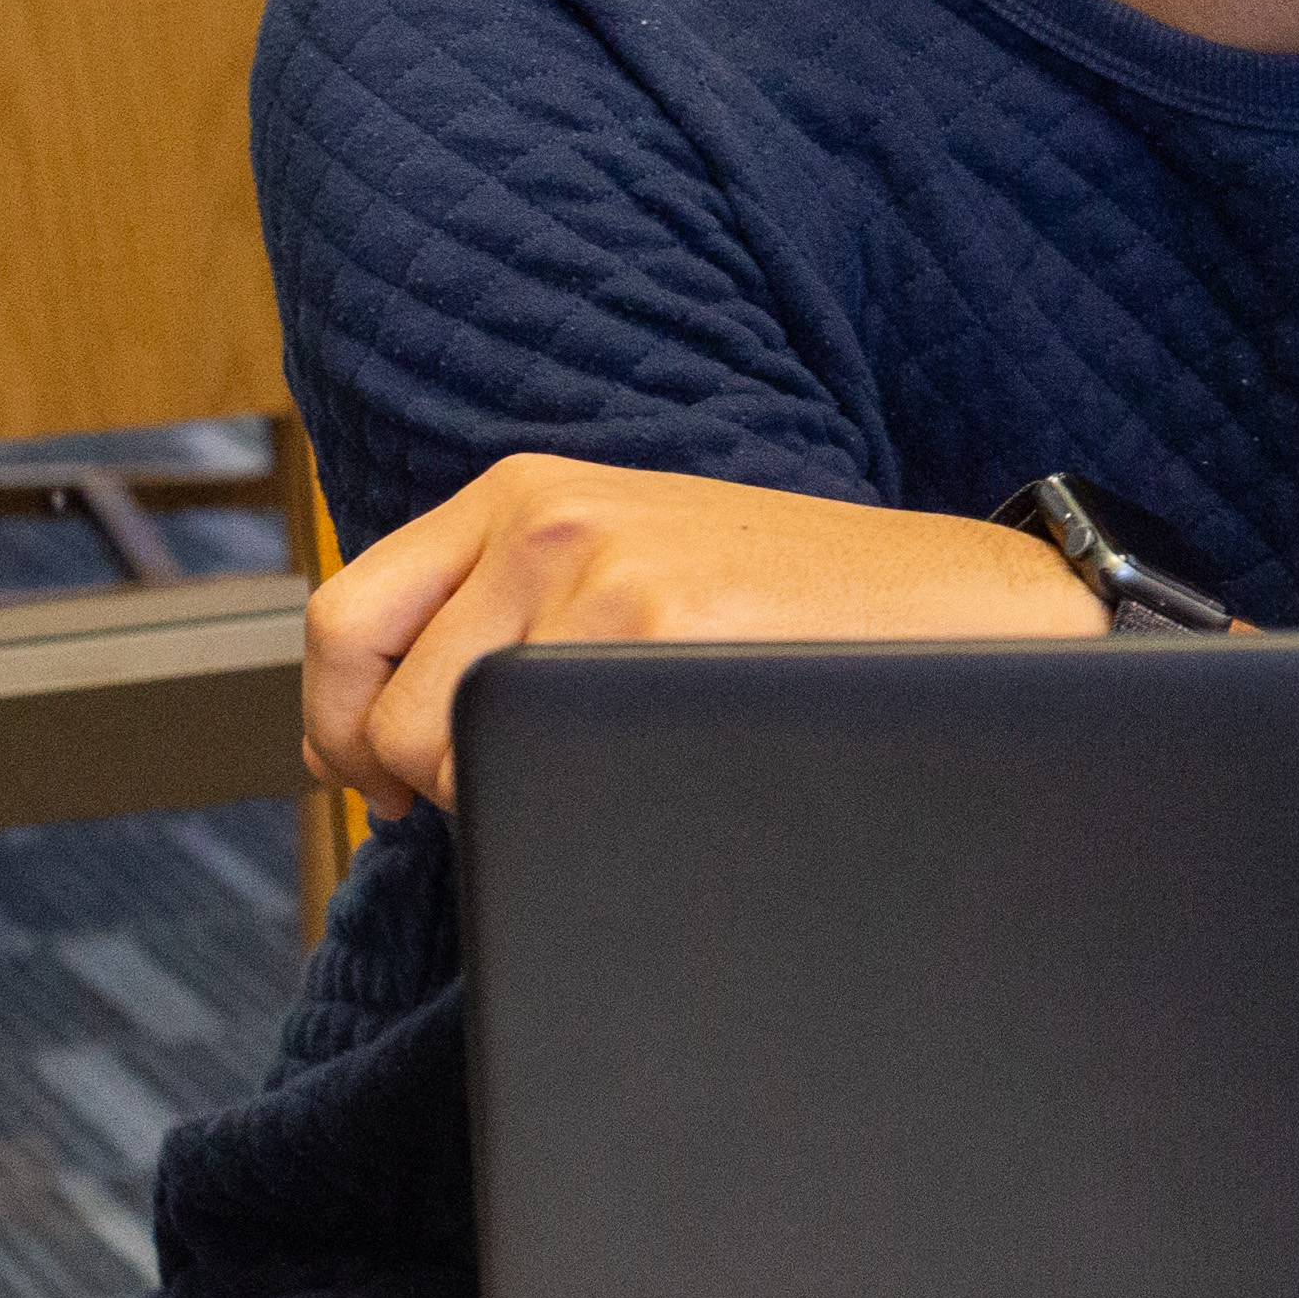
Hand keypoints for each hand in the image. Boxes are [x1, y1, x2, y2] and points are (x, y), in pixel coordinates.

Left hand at [305, 454, 1103, 818]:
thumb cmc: (803, 610)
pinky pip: (534, 766)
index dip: (335, 724)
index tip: (379, 780)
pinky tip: (640, 777)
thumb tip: (383, 734)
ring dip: (499, 802)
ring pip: (449, 754)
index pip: (339, 620)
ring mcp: (598, 569)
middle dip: (415, 787)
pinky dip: (566, 801)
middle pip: (380, 706)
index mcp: (524, 490)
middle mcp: (543, 516)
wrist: (963, 603)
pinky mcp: (658, 624)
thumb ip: (515, 608)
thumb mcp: (634, 560)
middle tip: (491, 807)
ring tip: (595, 779)